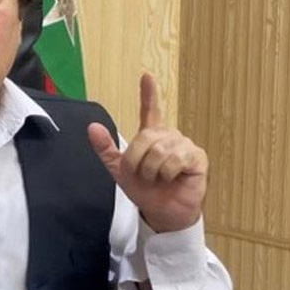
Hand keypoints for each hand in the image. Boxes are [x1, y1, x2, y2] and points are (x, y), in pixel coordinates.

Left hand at [87, 73, 207, 232]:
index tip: (146, 76)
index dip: (148, 93)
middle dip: (137, 161)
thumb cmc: (146, 191)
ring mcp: (184, 145)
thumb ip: (106, 149)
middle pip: (145, 137)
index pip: (150, 110)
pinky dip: (167, 173)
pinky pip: (175, 159)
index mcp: (151, 137)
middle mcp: (169, 137)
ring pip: (159, 150)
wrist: (162, 213)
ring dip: (152, 170)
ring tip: (158, 179)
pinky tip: (172, 178)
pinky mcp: (197, 157)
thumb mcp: (120, 170)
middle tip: (143, 175)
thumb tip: (92, 127)